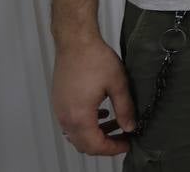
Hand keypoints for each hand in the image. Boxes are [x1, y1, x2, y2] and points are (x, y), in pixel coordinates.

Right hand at [53, 36, 135, 155]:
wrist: (76, 41)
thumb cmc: (94, 58)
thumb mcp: (118, 84)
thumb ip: (125, 109)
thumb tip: (130, 127)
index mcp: (79, 116)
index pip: (95, 145)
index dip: (113, 148)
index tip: (127, 143)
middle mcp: (65, 117)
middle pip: (84, 144)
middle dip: (105, 145)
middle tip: (123, 137)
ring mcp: (60, 109)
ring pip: (77, 135)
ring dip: (95, 134)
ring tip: (116, 124)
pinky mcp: (59, 101)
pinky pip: (71, 123)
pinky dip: (87, 124)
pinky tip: (102, 113)